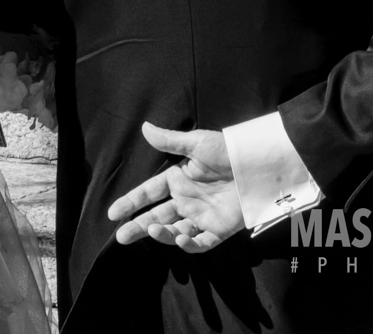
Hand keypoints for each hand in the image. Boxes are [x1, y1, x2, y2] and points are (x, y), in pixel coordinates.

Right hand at [107, 121, 244, 252]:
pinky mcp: (219, 229)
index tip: (113, 213)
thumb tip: (143, 128)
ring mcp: (202, 215)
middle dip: (137, 227)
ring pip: (175, 230)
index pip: (148, 193)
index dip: (131, 202)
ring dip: (161, 234)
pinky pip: (201, 242)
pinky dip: (188, 244)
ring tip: (151, 231)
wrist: (258, 166)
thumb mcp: (197, 143)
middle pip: (156, 216)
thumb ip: (169, 141)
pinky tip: (179, 239)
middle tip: (121, 237)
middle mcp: (187, 199)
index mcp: (178, 179)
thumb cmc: (228, 150)